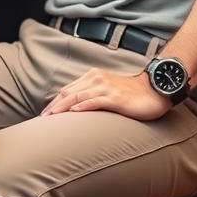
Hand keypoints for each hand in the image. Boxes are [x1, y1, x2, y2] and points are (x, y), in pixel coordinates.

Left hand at [41, 67, 171, 119]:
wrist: (154, 90)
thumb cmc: (131, 94)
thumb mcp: (108, 91)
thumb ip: (92, 96)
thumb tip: (75, 109)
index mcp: (93, 77)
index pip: (67, 89)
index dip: (54, 102)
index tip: (44, 115)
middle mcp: (97, 79)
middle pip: (68, 92)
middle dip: (54, 106)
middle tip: (42, 119)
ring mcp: (106, 88)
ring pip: (78, 96)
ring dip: (62, 107)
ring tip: (51, 118)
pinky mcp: (115, 97)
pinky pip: (96, 101)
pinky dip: (83, 105)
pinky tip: (74, 112)